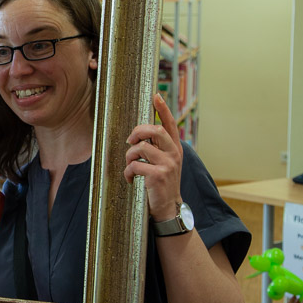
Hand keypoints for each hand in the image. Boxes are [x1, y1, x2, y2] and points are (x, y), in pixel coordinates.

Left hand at [124, 94, 183, 221]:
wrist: (168, 206)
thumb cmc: (161, 182)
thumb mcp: (164, 162)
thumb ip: (157, 147)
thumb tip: (140, 133)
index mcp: (175, 147)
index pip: (170, 124)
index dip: (163, 109)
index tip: (156, 96)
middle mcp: (174, 153)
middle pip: (154, 130)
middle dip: (137, 132)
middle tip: (130, 140)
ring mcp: (168, 164)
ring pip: (140, 148)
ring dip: (129, 156)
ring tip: (130, 165)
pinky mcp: (158, 175)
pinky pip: (135, 165)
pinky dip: (127, 172)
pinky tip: (130, 179)